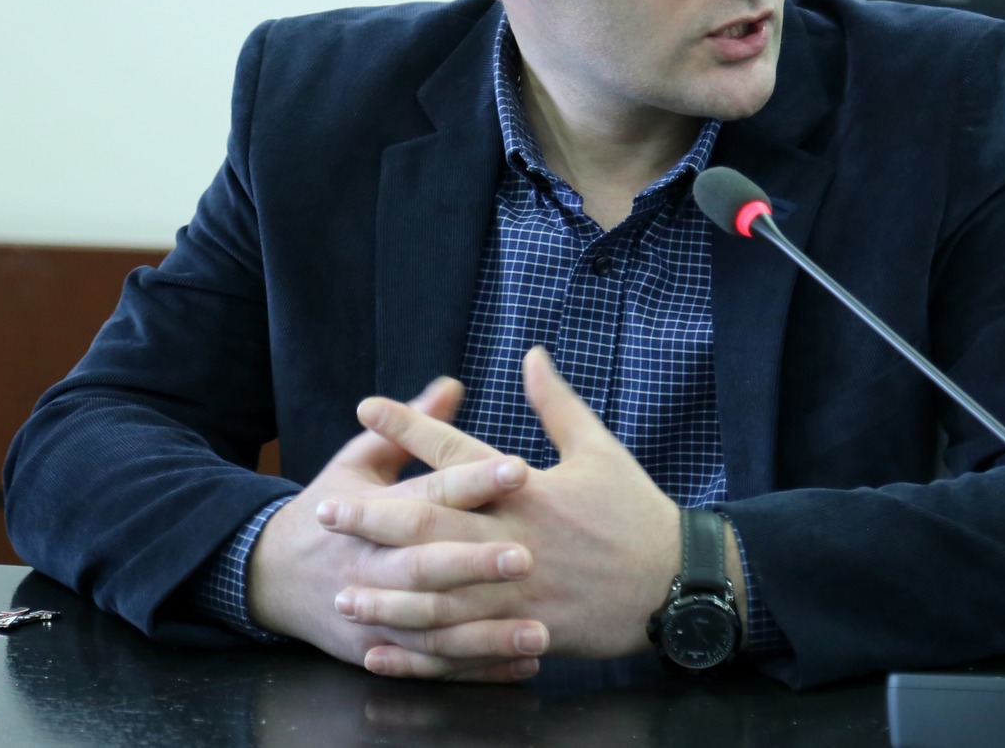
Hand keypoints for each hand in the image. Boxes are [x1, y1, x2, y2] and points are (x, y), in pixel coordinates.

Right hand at [245, 377, 548, 680]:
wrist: (271, 576)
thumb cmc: (331, 508)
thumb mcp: (359, 463)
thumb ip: (410, 429)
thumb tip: (453, 386)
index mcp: (371, 511)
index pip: (427, 494)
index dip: (472, 482)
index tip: (520, 470)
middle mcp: (372, 564)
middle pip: (426, 564)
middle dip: (476, 561)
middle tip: (528, 555)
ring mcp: (373, 614)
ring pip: (432, 625)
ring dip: (486, 631)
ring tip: (538, 630)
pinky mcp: (378, 652)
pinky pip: (431, 665)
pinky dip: (476, 668)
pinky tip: (521, 665)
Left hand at [330, 347, 687, 668]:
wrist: (678, 582)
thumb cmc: (637, 512)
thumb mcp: (601, 449)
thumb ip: (557, 404)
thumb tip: (532, 354)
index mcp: (530, 490)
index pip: (458, 452)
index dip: (410, 427)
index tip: (367, 405)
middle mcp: (516, 538)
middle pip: (431, 524)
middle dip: (373, 516)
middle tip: (327, 509)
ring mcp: (518, 590)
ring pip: (437, 595)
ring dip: (385, 590)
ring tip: (342, 586)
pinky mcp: (524, 631)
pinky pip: (460, 648)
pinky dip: (418, 651)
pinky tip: (382, 648)